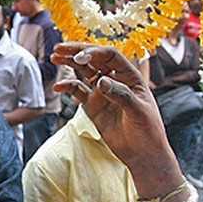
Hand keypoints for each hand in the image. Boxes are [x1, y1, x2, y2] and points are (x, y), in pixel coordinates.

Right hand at [51, 43, 172, 168]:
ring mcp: (102, 91)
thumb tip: (101, 81)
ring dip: (69, 62)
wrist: (142, 153)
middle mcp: (115, 79)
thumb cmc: (148, 130)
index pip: (111, 56)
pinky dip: (67, 86)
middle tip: (59, 47)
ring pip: (84, 71)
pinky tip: (58, 87)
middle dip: (77, 51)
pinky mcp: (93, 105)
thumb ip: (121, 95)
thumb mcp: (138, 112)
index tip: (80, 57)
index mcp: (130, 76)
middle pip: (94, 58)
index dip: (95, 52)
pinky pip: (77, 90)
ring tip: (54, 57)